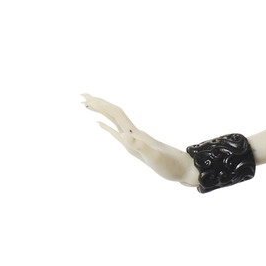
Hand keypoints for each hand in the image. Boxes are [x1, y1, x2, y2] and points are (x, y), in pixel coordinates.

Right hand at [83, 95, 197, 186]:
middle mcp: (134, 133)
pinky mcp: (136, 146)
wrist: (184, 169)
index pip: (115, 114)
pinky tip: (101, 125)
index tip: (86, 99)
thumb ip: (140, 146)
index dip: (101, 105)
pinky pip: (117, 132)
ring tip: (87, 106)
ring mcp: (135, 139)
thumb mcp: (154, 158)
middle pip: (113, 112)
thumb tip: (124, 135)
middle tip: (81, 96)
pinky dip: (107, 127)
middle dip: (98, 103)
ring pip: (115, 120)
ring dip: (101, 111)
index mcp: (135, 134)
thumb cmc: (170, 166)